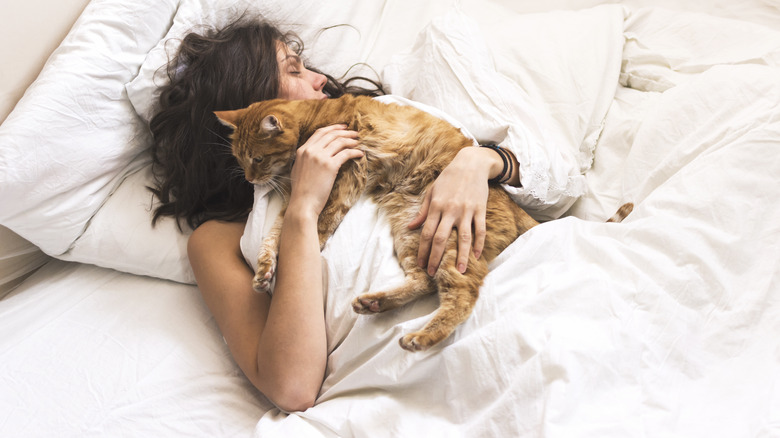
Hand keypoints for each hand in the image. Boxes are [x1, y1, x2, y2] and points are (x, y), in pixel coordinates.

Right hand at [287, 124, 361, 218]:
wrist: (303, 203)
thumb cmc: (302, 191)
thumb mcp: (299, 169)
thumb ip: (306, 158)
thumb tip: (316, 153)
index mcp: (302, 150)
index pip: (319, 132)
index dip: (333, 128)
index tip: (342, 127)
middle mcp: (311, 151)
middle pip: (331, 134)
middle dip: (344, 132)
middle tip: (354, 133)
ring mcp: (320, 157)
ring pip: (339, 142)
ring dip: (351, 140)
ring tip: (358, 142)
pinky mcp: (330, 166)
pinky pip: (346, 154)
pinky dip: (354, 152)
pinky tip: (359, 154)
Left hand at [408, 147, 495, 274]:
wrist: (471, 164)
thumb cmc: (448, 178)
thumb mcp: (432, 192)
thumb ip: (422, 211)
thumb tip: (410, 227)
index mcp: (436, 207)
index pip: (427, 233)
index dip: (423, 251)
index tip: (422, 264)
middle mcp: (450, 210)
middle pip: (442, 239)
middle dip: (436, 258)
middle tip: (433, 273)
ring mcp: (466, 211)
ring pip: (463, 238)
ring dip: (461, 256)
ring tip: (459, 272)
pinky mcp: (480, 209)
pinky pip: (480, 230)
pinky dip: (479, 244)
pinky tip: (476, 256)